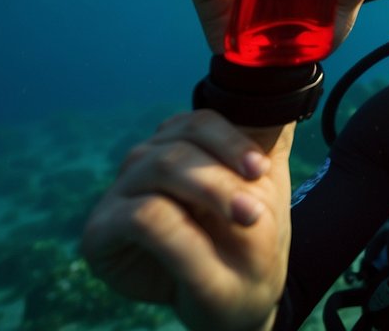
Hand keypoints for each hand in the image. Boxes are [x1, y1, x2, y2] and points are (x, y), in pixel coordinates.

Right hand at [82, 111, 293, 330]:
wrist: (238, 298)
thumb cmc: (249, 240)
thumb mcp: (267, 190)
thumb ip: (271, 141)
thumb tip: (287, 89)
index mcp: (184, 144)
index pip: (199, 121)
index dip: (230, 140)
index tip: (261, 170)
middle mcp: (147, 159)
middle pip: (178, 146)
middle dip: (221, 178)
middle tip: (254, 212)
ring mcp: (122, 191)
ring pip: (158, 170)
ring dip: (207, 194)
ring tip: (244, 221)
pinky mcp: (101, 229)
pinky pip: (138, 216)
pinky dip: (175, 232)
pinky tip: (196, 251)